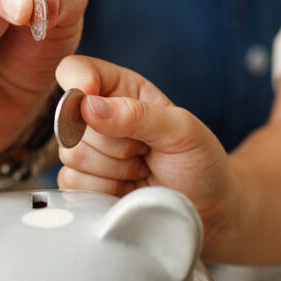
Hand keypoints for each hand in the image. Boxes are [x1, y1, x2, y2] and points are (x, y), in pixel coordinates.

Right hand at [55, 56, 241, 248]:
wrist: (208, 209)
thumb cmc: (199, 162)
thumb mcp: (182, 130)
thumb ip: (138, 115)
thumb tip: (88, 106)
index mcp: (121, 90)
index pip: (78, 70)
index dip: (78, 83)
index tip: (91, 101)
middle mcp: (99, 118)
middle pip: (73, 122)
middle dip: (115, 143)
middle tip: (147, 151)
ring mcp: (89, 153)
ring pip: (72, 155)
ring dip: (114, 170)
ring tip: (142, 169)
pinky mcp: (84, 185)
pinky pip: (73, 183)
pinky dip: (104, 190)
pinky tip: (129, 189)